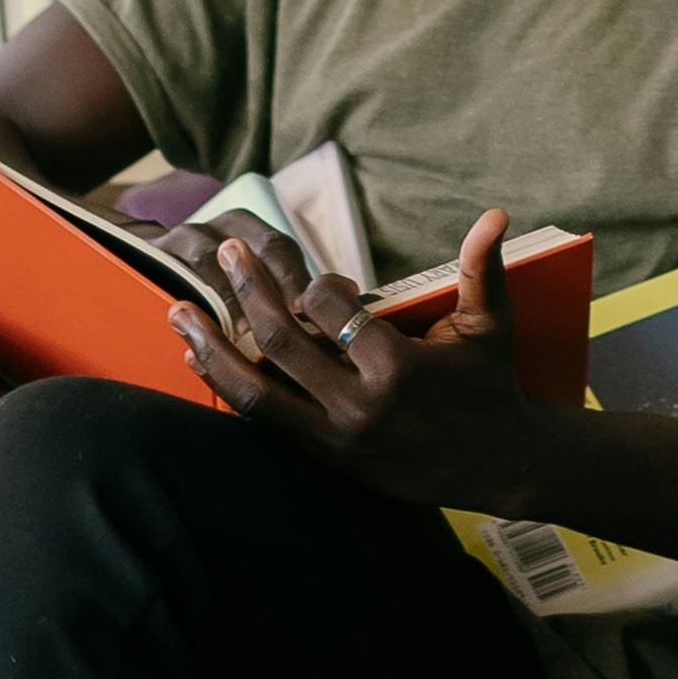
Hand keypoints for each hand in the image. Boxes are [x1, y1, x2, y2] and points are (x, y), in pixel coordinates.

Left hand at [171, 207, 551, 510]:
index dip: (318, 283)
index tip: (320, 277)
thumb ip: (483, 268)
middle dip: (249, 291)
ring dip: (212, 349)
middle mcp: (360, 406)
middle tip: (226, 251)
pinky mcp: (326, 459)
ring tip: (179, 313)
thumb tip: (494, 213)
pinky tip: (199, 359)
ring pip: (257, 393)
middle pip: (283, 342)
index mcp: (398, 368)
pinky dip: (229, 388)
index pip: (331, 309)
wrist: (498, 466)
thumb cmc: (491, 385)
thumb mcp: (492, 326)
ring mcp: (337, 438)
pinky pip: (264, 422)